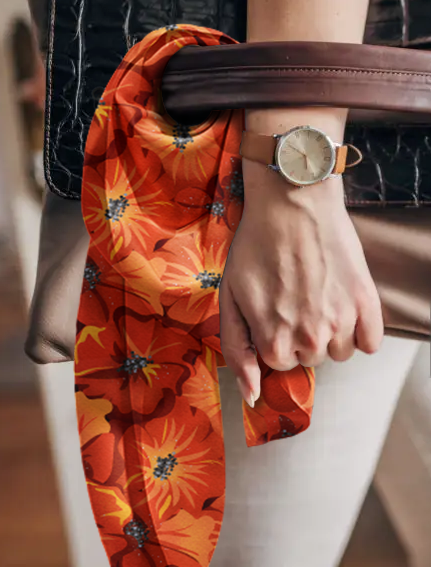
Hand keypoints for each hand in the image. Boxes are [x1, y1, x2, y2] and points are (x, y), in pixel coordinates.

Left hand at [219, 171, 383, 405]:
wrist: (291, 205)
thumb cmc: (256, 247)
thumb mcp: (230, 298)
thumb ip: (237, 349)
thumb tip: (252, 395)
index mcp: (274, 342)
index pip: (279, 362)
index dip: (272, 335)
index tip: (271, 308)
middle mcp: (311, 340)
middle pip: (309, 358)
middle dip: (298, 334)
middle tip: (292, 296)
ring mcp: (342, 322)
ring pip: (339, 351)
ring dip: (328, 332)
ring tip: (315, 295)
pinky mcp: (366, 303)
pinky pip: (370, 342)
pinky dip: (359, 330)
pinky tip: (341, 303)